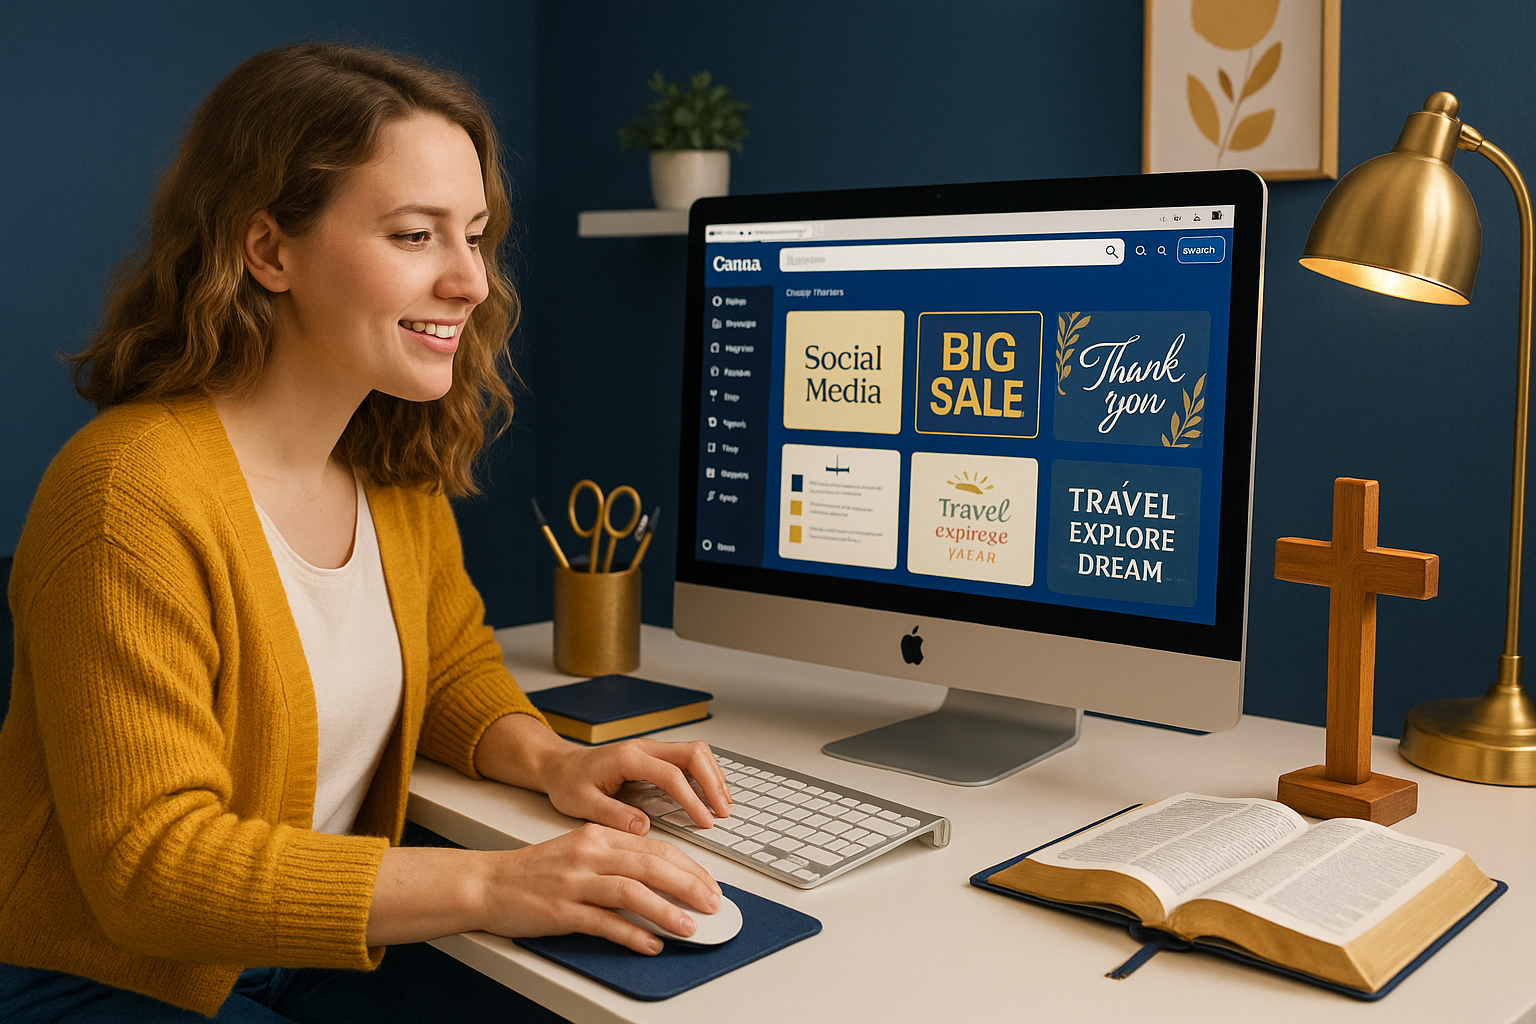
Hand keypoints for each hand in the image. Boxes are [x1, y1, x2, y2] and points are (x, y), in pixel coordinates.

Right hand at [479, 823, 721, 953]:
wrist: (487, 882)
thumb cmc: (535, 870)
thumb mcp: (580, 849)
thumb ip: (617, 857)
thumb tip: (662, 876)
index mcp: (597, 836)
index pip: (655, 848)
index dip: (689, 867)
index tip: (709, 884)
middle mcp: (589, 854)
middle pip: (651, 866)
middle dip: (689, 886)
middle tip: (713, 905)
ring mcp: (574, 882)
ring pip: (632, 892)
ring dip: (666, 911)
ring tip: (689, 927)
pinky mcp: (560, 911)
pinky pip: (604, 923)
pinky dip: (632, 935)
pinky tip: (650, 944)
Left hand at [543, 738, 731, 834]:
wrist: (560, 765)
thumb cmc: (569, 782)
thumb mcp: (582, 803)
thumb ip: (613, 815)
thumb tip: (644, 827)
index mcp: (627, 758)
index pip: (670, 774)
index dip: (691, 798)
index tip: (703, 820)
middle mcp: (644, 748)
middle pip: (693, 753)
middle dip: (713, 782)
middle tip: (722, 812)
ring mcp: (652, 749)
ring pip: (696, 751)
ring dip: (714, 776)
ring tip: (723, 805)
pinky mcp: (656, 756)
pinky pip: (690, 757)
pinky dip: (706, 774)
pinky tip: (711, 794)